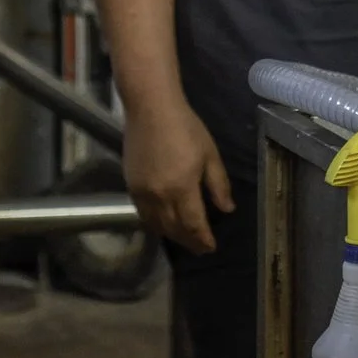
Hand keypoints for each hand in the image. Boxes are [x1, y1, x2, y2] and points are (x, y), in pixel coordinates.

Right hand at [123, 101, 233, 254]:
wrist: (150, 108)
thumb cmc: (185, 127)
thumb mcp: (210, 154)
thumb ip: (218, 185)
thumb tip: (228, 210)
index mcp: (182, 188)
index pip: (193, 224)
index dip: (203, 239)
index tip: (211, 247)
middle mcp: (160, 196)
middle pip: (174, 229)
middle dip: (189, 242)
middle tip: (200, 249)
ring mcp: (142, 192)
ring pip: (157, 225)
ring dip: (171, 236)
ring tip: (184, 240)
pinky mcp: (130, 186)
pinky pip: (143, 214)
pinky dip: (154, 224)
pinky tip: (162, 224)